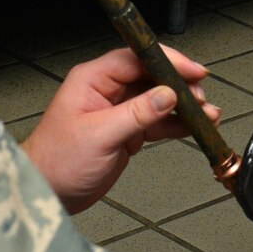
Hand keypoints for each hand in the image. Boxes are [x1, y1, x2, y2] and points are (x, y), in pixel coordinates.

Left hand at [21, 45, 219, 213]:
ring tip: (206, 113)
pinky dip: (176, 123)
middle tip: (201, 96)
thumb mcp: (99, 135)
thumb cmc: (55, 162)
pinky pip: (156, 120)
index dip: (168, 62)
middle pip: (151, 76)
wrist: (46, 193)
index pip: (137, 58)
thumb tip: (167, 95)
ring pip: (158, 98)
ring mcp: (117, 110)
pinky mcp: (125, 131)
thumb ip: (136, 113)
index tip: (192, 70)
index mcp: (93, 79)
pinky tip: (193, 126)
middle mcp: (106, 90)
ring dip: (183, 105)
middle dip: (180, 85)